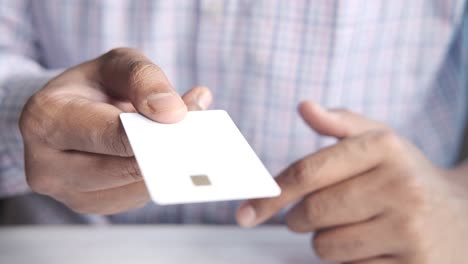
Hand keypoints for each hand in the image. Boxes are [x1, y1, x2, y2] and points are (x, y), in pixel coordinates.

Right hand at [19, 48, 212, 213]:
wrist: (70, 114)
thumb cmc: (93, 87)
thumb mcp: (116, 65)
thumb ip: (144, 78)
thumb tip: (173, 112)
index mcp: (45, 120)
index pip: (107, 133)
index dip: (148, 130)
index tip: (180, 121)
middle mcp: (48, 165)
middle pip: (124, 167)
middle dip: (166, 148)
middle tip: (199, 132)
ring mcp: (70, 192)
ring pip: (136, 187)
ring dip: (168, 164)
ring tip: (190, 137)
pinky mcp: (92, 205)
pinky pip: (137, 197)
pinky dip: (160, 175)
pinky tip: (170, 154)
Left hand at [236, 101, 467, 262]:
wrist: (462, 216)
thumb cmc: (406, 174)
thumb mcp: (380, 140)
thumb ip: (339, 122)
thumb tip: (305, 106)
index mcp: (384, 148)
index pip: (307, 173)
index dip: (270, 195)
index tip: (247, 212)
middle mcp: (400, 186)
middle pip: (311, 213)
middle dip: (300, 218)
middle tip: (315, 213)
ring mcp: (409, 229)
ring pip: (326, 246)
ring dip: (325, 241)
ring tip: (353, 227)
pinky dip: (348, 260)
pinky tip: (372, 244)